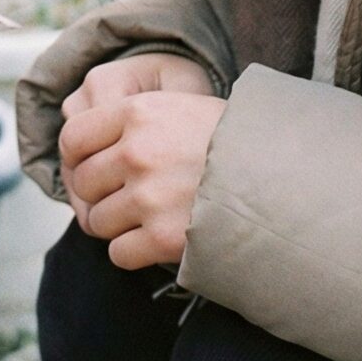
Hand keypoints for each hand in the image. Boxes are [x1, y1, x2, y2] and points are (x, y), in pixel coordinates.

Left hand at [60, 53, 222, 270]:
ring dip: (118, 225)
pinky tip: (158, 241)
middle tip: (127, 198)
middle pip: (83, 183)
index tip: (93, 168)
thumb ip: (136, 121)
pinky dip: (133, 253)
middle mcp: (137, 151)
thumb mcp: (184, 107)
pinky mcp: (164, 238)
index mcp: (139, 111)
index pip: (73, 137)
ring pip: (98, 220)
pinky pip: (118, 253)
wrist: (289, 178)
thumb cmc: (238, 140)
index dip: (77, 157)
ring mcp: (148, 196)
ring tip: (150, 218)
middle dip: (100, 194)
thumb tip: (85, 146)